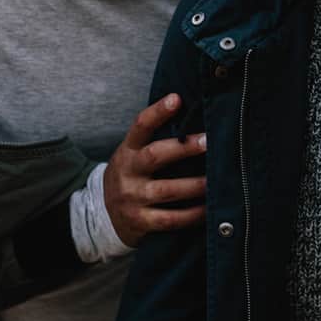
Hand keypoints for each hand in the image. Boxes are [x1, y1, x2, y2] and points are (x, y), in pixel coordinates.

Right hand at [103, 94, 207, 246]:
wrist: (103, 216)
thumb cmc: (133, 177)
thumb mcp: (134, 155)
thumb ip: (156, 140)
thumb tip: (197, 117)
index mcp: (128, 150)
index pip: (140, 126)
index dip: (157, 111)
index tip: (176, 98)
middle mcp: (128, 172)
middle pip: (154, 155)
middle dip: (184, 148)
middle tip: (209, 141)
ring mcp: (132, 198)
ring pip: (166, 190)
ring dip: (195, 185)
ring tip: (217, 179)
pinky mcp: (140, 222)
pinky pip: (170, 219)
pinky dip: (192, 214)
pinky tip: (209, 209)